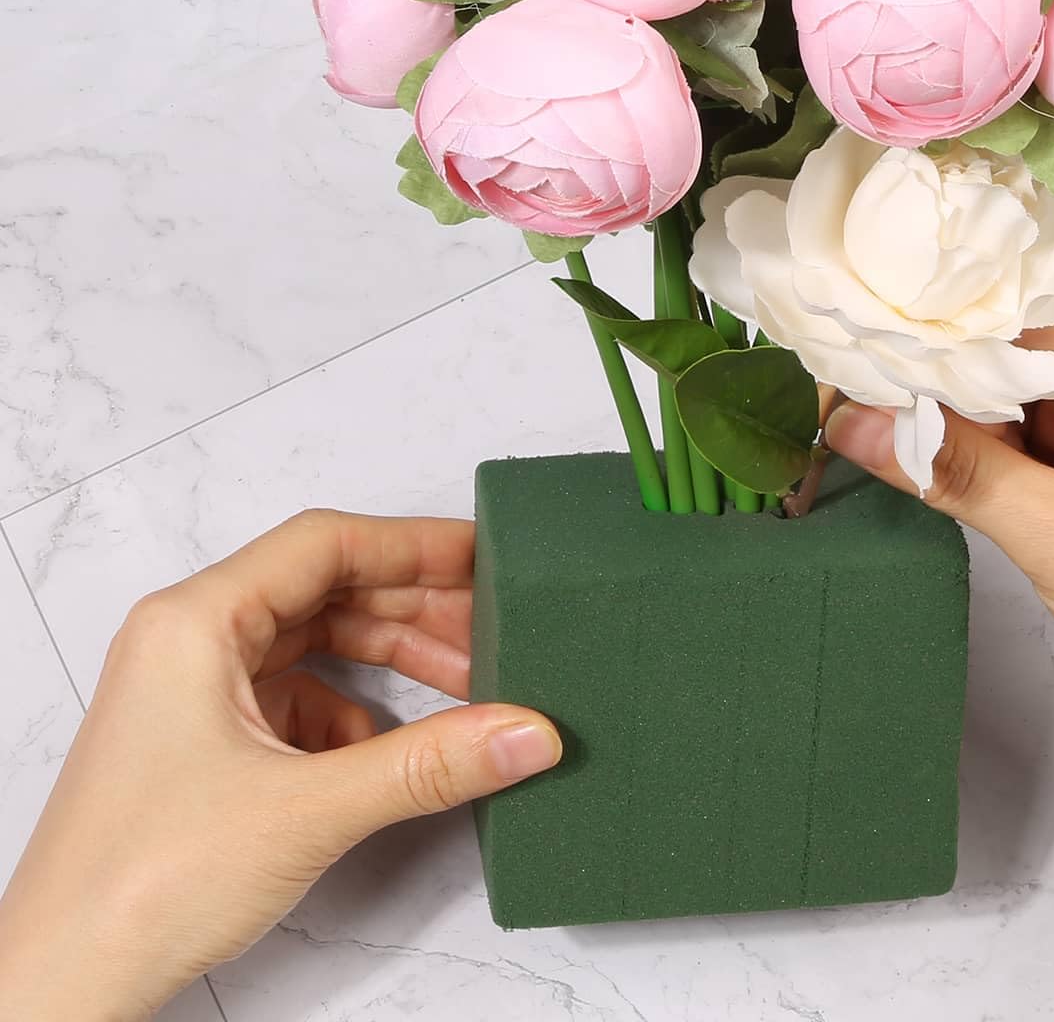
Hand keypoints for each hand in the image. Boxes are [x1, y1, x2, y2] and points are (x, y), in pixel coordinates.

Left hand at [0, 511, 561, 1021]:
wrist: (59, 991)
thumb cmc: (138, 888)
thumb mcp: (309, 810)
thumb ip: (429, 764)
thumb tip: (526, 731)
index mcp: (194, 622)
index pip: (326, 544)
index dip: (414, 545)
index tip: (485, 557)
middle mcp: (189, 642)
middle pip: (327, 590)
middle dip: (415, 610)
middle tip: (495, 629)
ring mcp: (193, 693)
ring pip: (317, 644)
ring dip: (392, 662)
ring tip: (466, 685)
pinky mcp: (204, 745)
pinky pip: (299, 699)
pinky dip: (354, 717)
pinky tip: (386, 756)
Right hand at [826, 305, 1053, 773]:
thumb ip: (952, 469)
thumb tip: (847, 421)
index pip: (1025, 324)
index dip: (938, 344)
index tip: (848, 354)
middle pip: (1019, 359)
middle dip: (940, 388)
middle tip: (840, 397)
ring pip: (1018, 404)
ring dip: (955, 427)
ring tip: (860, 425)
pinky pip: (1032, 445)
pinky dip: (982, 460)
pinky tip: (917, 462)